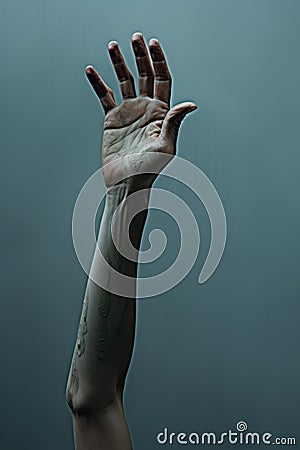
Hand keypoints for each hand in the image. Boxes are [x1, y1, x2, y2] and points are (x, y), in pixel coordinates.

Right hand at [85, 32, 196, 189]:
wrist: (126, 184)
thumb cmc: (148, 171)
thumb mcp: (164, 148)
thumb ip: (173, 123)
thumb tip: (190, 104)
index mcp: (161, 113)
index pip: (162, 79)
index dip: (159, 60)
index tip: (152, 43)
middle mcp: (146, 109)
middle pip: (145, 75)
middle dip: (140, 56)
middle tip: (135, 37)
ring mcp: (128, 113)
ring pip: (124, 81)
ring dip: (119, 63)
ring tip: (113, 45)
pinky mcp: (112, 120)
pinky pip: (104, 96)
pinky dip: (98, 83)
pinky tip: (92, 70)